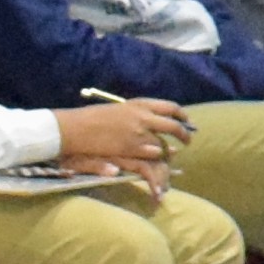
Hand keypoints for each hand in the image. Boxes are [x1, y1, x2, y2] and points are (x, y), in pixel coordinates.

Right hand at [55, 98, 190, 176]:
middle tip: (188, 140)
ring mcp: (138, 133)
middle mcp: (142, 117)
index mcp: (139, 104)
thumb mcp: (119, 109)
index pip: (170, 107)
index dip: (182, 115)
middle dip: (184, 134)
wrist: (75, 128)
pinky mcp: (131, 149)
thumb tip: (153, 119)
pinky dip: (157, 158)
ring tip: (172, 154)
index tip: (187, 121)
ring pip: (163, 143)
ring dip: (169, 150)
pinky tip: (157, 159)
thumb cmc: (94, 117)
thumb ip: (138, 113)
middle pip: (173, 126)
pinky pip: (152, 155)